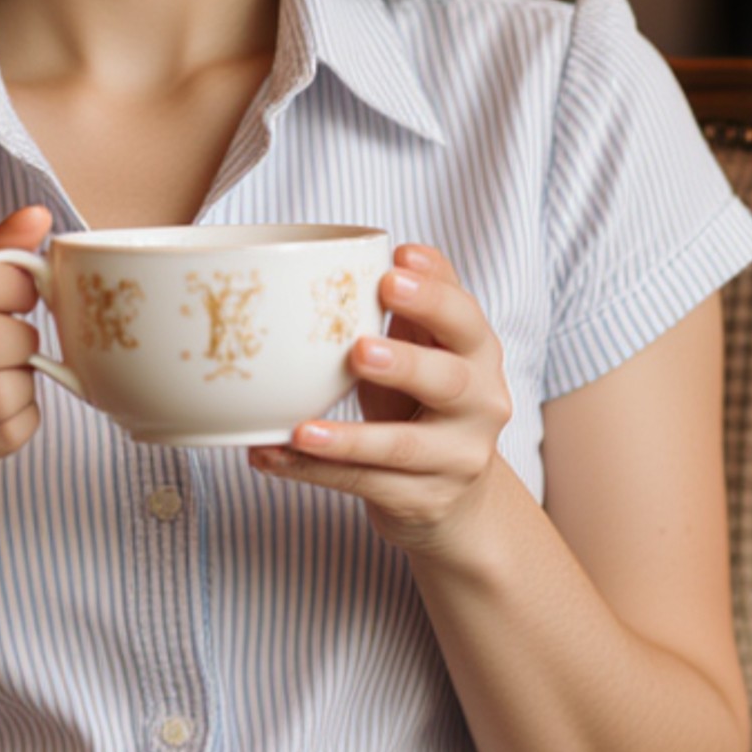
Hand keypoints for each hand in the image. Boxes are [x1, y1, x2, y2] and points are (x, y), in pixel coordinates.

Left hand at [248, 243, 511, 555]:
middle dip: (406, 362)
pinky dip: (312, 472)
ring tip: (302, 430)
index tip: (396, 264)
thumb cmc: (427, 403)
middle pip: (451, 381)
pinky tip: (270, 455)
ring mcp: (457, 458)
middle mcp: (481, 405)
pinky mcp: (424, 501)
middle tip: (359, 348)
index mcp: (479, 354)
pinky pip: (363, 486)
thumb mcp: (431, 349)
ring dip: (350, 438)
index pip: (466, 317)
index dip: (435, 292)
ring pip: (404, 447)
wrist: (457, 500)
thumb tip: (392, 250)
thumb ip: (416, 305)